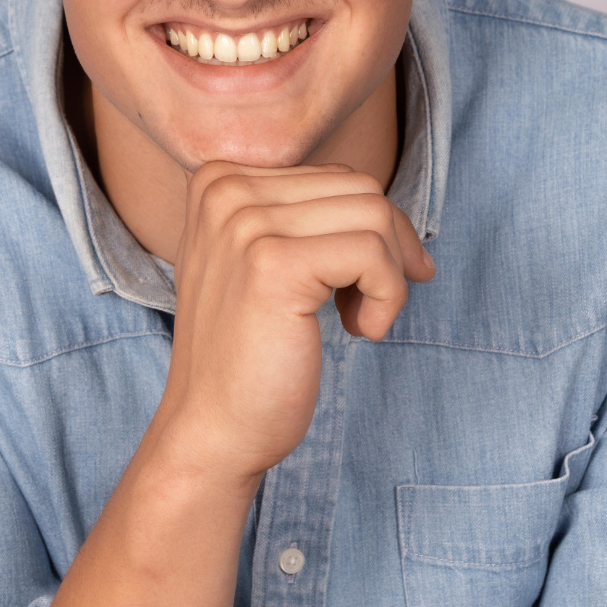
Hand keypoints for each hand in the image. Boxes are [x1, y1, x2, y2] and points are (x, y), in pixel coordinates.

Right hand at [152, 162, 434, 482]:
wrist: (211, 429)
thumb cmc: (249, 354)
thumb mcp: (265, 263)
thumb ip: (307, 221)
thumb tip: (395, 213)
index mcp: (219, 180)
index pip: (336, 176)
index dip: (371, 230)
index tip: (365, 283)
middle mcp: (225, 190)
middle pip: (361, 188)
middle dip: (390, 249)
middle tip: (371, 305)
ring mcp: (245, 224)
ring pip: (374, 215)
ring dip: (389, 276)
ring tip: (360, 320)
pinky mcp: (273, 265)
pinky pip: (372, 252)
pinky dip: (387, 297)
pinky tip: (360, 332)